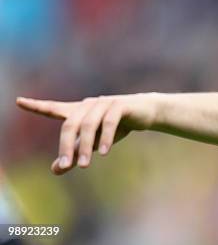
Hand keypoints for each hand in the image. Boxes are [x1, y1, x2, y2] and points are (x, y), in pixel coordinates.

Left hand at [16, 93, 161, 174]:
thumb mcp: (95, 143)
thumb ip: (75, 153)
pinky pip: (109, 122)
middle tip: (65, 166)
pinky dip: (105, 138)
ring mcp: (104, 103)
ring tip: (85, 165)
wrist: (146, 112)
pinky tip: (104, 152)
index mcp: (79, 111)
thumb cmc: (118, 126)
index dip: (36, 105)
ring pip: (88, 125)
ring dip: (85, 146)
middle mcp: (88, 105)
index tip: (19, 101)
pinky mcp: (120, 105)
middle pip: (70, 124)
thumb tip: (55, 169)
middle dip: (66, 146)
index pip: (54, 108)